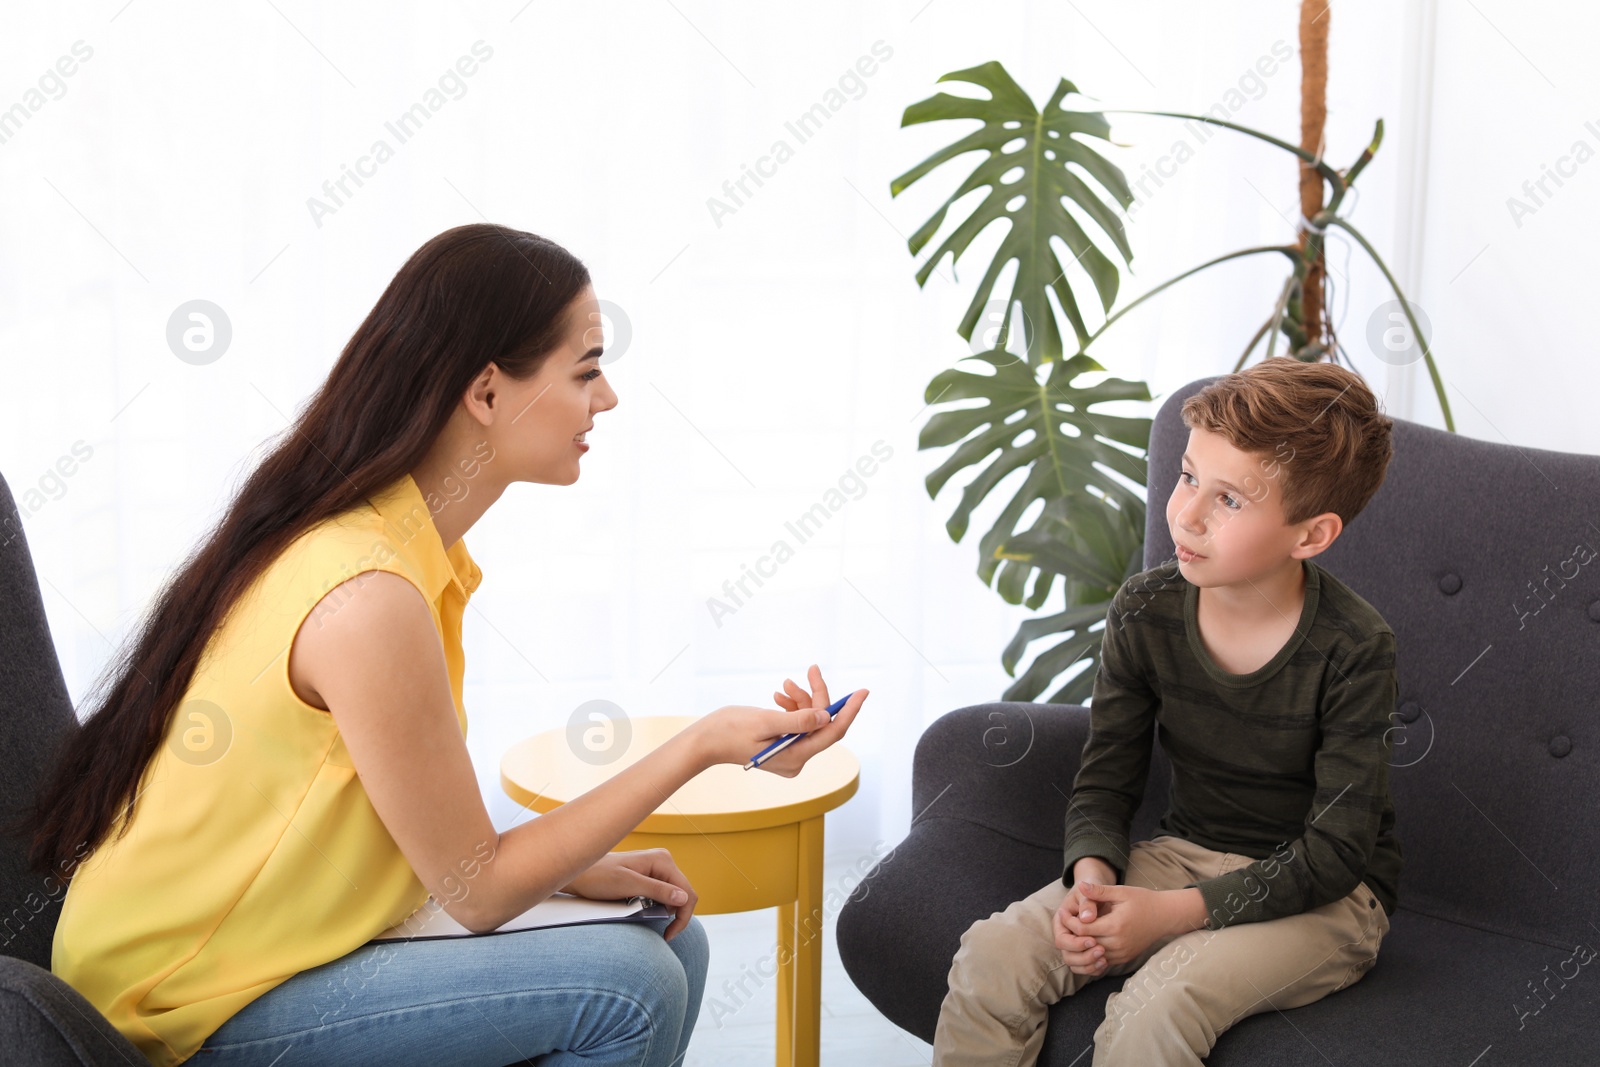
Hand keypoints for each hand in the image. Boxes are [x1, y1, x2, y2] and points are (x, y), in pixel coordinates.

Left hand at [560, 849, 698, 940]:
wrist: (580, 874)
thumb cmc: (599, 877)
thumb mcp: (628, 886)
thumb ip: (657, 891)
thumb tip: (684, 898)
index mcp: (662, 860)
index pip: (686, 891)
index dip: (683, 916)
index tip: (670, 934)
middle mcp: (663, 862)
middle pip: (683, 894)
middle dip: (676, 915)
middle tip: (664, 933)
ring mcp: (657, 868)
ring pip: (674, 896)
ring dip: (666, 911)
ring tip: (649, 918)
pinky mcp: (650, 876)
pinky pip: (664, 894)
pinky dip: (659, 907)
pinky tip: (646, 911)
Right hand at [693, 665, 867, 776]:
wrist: (704, 740)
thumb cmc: (728, 730)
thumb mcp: (764, 721)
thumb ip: (797, 720)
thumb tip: (826, 717)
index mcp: (795, 756)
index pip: (832, 733)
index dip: (849, 711)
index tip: (862, 691)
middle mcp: (796, 759)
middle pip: (821, 724)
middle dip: (818, 696)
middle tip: (812, 670)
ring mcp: (789, 753)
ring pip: (810, 721)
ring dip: (801, 699)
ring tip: (785, 684)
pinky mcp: (782, 746)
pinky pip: (798, 724)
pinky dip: (792, 707)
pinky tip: (779, 695)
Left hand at [1061, 883, 1202, 967]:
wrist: (1165, 916)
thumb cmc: (1143, 900)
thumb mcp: (1122, 892)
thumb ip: (1099, 891)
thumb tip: (1080, 885)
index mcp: (1115, 926)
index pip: (1082, 929)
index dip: (1068, 921)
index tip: (1062, 912)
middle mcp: (1118, 943)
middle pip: (1085, 944)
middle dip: (1071, 934)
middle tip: (1062, 923)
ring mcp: (1122, 953)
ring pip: (1091, 956)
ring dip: (1080, 946)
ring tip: (1071, 932)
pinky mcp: (1124, 958)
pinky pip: (1102, 961)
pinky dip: (1091, 953)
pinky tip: (1084, 941)